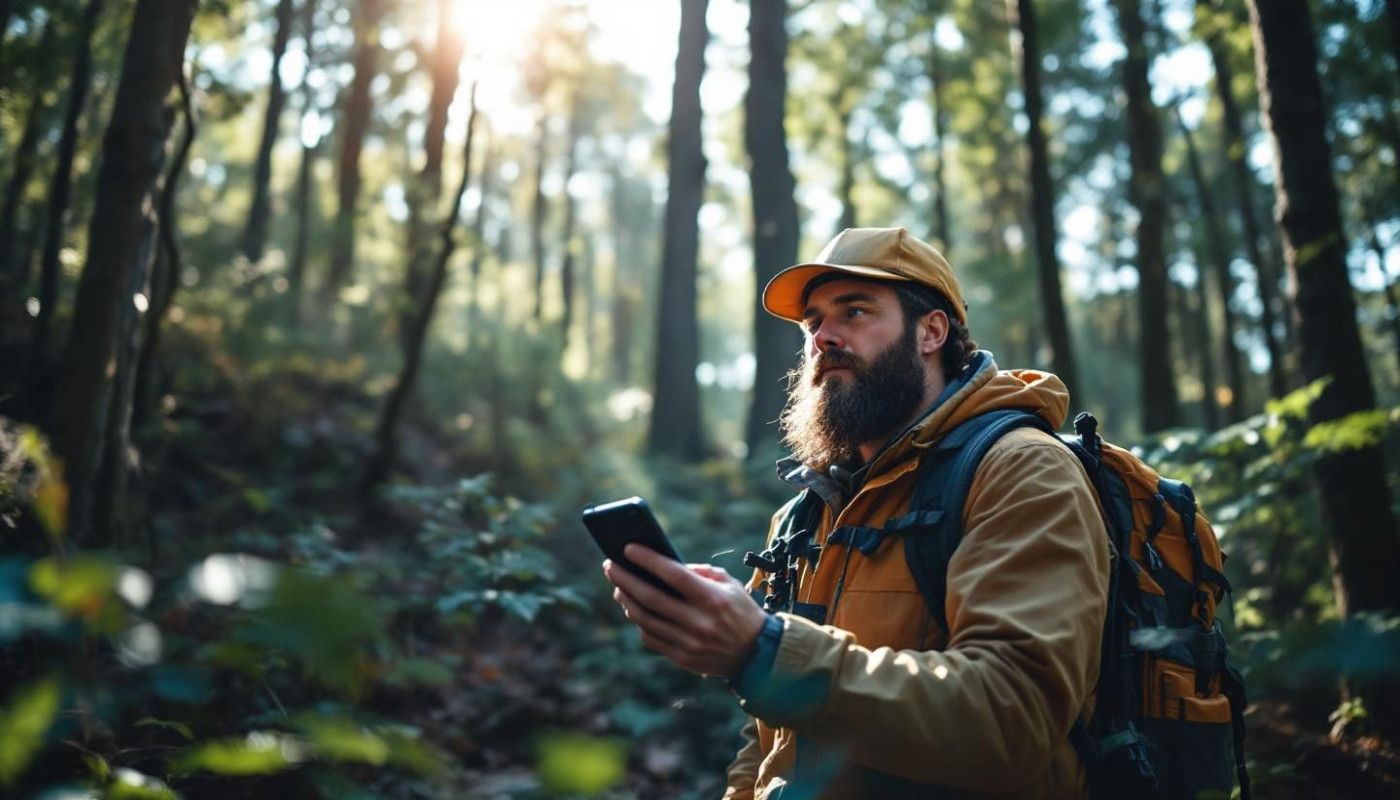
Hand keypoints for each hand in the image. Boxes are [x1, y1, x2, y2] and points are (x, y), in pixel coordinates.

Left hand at [603, 544, 767, 677]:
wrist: (757, 654)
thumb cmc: (741, 611)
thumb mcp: (730, 584)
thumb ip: (700, 572)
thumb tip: (665, 566)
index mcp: (712, 599)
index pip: (673, 574)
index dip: (648, 560)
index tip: (628, 548)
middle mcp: (698, 621)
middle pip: (651, 597)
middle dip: (626, 579)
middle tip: (610, 566)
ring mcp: (689, 642)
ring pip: (645, 619)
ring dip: (626, 600)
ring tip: (618, 586)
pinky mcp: (683, 658)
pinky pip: (651, 638)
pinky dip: (638, 621)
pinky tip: (632, 608)